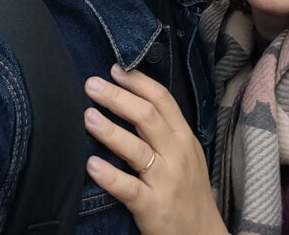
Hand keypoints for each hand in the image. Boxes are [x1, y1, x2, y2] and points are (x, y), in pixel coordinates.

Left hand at [84, 65, 227, 234]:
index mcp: (183, 136)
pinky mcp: (152, 206)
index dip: (138, 82)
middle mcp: (176, 153)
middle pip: (146, 116)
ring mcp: (166, 180)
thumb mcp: (185, 153)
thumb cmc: (188, 189)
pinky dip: (109, 175)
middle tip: (92, 85)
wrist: (201, 234)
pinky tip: (91, 165)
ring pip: (136, 149)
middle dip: (117, 97)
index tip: (115, 69)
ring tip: (87, 116)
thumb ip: (165, 130)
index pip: (162, 99)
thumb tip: (134, 101)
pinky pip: (128, 188)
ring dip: (110, 130)